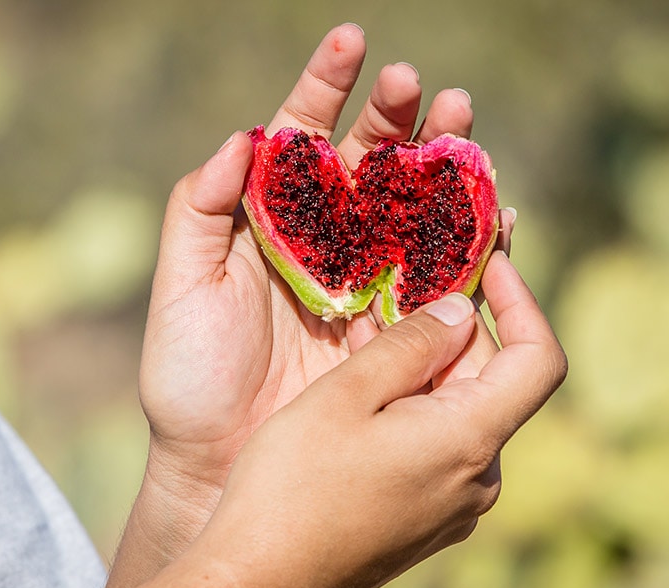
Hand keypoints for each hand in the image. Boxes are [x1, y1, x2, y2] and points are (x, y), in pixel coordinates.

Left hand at [105, 23, 509, 587]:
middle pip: (370, 165)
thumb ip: (198, 209)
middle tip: (428, 88)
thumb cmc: (189, 375)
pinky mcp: (394, 328)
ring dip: (445, 169)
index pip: (301, 138)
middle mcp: (323, 241)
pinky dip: (470, 245)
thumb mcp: (180, 286)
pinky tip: (493, 212)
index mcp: (271, 220)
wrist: (218, 459)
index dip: (325, 87)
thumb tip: (243, 136)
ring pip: (414, 210)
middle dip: (400, 120)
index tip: (351, 41)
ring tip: (467, 132)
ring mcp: (364, 282)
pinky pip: (440, 279)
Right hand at [124, 251, 567, 587]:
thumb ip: (411, 345)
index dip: (521, 300)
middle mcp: (475, 479)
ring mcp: (451, 503)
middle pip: (491, 381)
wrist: (259, 577)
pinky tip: (360, 388)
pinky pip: (434, 443)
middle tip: (397, 291)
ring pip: (456, 410)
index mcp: (468, 442)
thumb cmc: (291, 485)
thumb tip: (462, 309)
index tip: (487, 263)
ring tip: (364, 334)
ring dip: (421, 366)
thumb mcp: (346, 395)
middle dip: (451, 330)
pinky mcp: (424, 515)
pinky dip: (409, 404)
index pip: (538, 358)